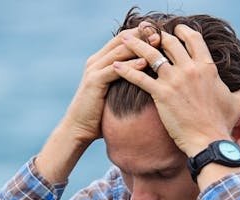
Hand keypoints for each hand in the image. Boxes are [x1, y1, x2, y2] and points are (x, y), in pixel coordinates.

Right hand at [62, 24, 159, 145]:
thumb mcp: (115, 92)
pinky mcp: (94, 81)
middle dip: (142, 34)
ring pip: (119, 51)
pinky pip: (115, 70)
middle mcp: (96, 60)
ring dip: (139, 46)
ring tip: (157, 42)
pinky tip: (145, 63)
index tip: (161, 32)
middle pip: (122, 39)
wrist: (78, 128)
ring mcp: (94, 70)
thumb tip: (149, 78)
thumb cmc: (100, 114)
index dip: (142, 33)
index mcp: (101, 60)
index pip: (124, 38)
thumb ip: (126, 80)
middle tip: (161, 32)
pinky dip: (130, 65)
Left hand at [113, 24, 239, 155]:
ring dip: (135, 44)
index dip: (181, 31)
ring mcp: (174, 80)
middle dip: (155, 34)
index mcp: (207, 67)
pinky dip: (125, 70)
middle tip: (145, 32)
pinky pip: (139, 77)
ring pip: (151, 54)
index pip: (193, 38)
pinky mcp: (161, 94)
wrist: (209, 141)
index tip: (173, 29)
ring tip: (124, 39)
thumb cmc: (222, 123)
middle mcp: (190, 68)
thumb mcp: (237, 102)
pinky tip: (115, 66)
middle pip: (169, 42)